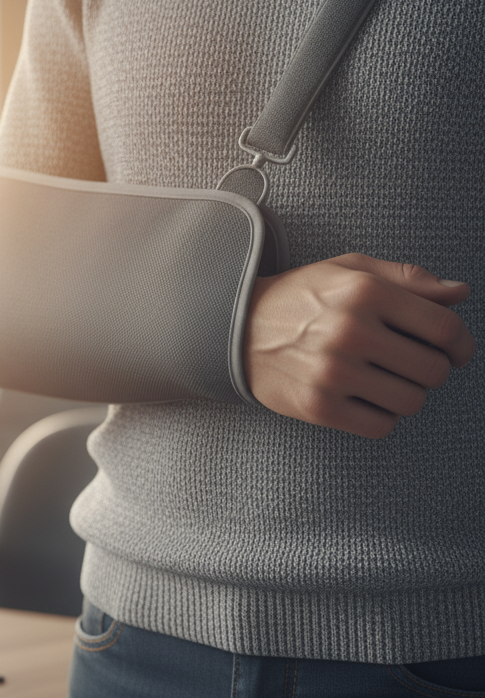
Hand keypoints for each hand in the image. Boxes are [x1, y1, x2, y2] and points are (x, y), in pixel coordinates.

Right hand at [244, 253, 474, 437]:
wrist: (236, 327)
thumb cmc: (301, 298)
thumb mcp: (349, 270)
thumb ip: (407, 278)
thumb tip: (460, 293)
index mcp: (364, 291)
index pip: (445, 329)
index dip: (461, 344)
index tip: (455, 351)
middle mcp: (351, 331)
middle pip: (434, 370)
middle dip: (431, 370)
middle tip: (409, 364)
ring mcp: (333, 372)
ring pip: (412, 402)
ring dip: (405, 394)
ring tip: (382, 380)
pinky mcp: (318, 406)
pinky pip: (382, 426)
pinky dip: (381, 416)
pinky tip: (362, 397)